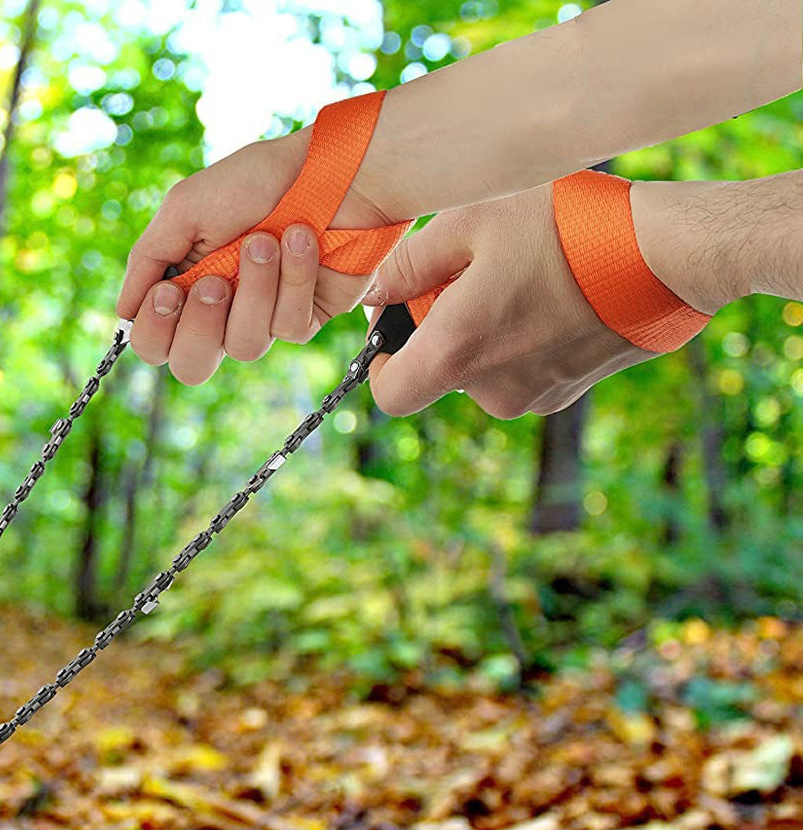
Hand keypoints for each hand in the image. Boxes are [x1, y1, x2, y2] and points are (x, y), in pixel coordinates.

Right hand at [117, 128, 394, 385]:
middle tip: (216, 282)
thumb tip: (123, 312)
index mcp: (183, 287)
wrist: (332, 170)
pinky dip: (294, 278)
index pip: (153, 343)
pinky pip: (287, 326)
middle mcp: (219, 311)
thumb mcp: (186, 207)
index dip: (156, 330)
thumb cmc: (257, 181)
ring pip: (243, 347)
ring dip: (255, 288)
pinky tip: (302, 240)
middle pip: (191, 367)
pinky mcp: (303, 318)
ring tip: (268, 240)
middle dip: (202, 326)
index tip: (169, 293)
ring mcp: (261, 318)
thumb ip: (148, 259)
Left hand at [364, 181, 730, 419]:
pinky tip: (554, 291)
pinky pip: (523, 369)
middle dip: (442, 327)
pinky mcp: (568, 392)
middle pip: (439, 373)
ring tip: (523, 272)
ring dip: (486, 329)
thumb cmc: (563, 230)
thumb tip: (374, 291)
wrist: (666, 256)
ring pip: (483, 369)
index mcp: (455, 354)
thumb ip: (408, 265)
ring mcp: (533, 397)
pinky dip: (524, 337)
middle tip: (473, 270)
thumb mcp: (469, 222)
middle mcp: (490, 392)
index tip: (398, 317)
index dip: (382, 361)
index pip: (389, 394)